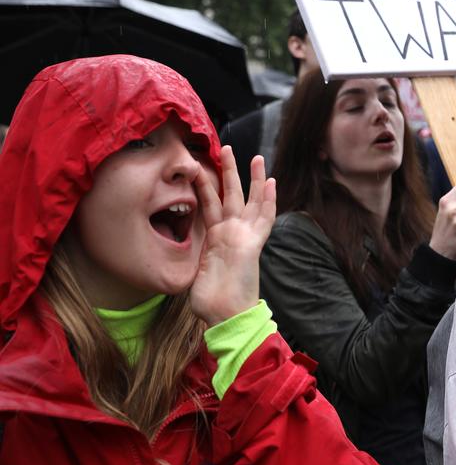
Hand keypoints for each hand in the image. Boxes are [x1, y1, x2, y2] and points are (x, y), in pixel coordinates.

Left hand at [190, 147, 276, 325]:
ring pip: (248, 201)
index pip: (211, 205)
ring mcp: (244, 238)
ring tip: (256, 157)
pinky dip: (268, 201)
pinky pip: (263, 219)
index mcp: (216, 239)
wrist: (226, 316)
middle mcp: (232, 234)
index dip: (206, 186)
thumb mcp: (192, 273)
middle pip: (231, 195)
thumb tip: (174, 260)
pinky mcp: (252, 244)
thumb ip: (190, 259)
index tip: (201, 167)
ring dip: (252, 179)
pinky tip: (272, 184)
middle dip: (229, 171)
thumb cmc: (210, 302)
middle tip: (226, 147)